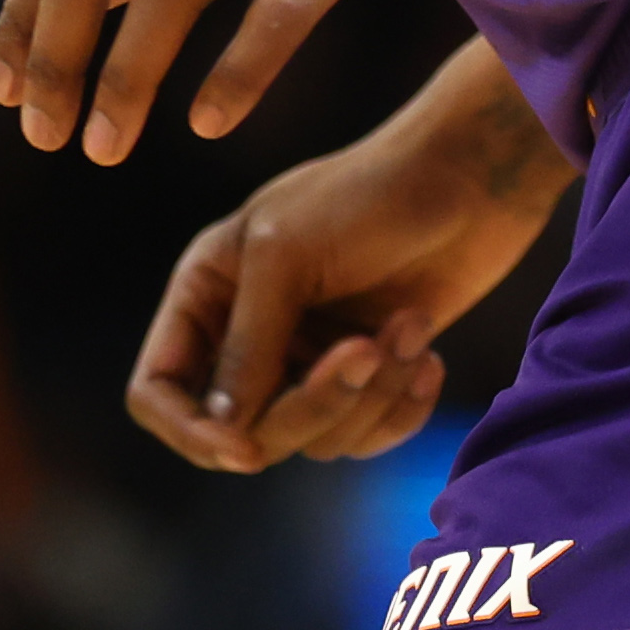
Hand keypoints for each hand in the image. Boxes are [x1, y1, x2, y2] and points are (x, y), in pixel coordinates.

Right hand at [127, 50, 574, 471]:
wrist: (471, 178)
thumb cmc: (369, 195)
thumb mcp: (287, 253)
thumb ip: (250, 345)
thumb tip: (227, 435)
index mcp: (207, 292)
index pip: (158, 390)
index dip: (190, 431)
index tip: (248, 451)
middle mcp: (249, 333)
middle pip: (246, 431)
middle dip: (315, 403)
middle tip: (368, 351)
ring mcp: (310, 359)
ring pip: (316, 441)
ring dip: (373, 394)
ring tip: (411, 326)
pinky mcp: (369, 376)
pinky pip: (367, 438)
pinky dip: (402, 408)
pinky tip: (428, 355)